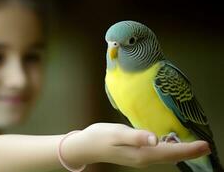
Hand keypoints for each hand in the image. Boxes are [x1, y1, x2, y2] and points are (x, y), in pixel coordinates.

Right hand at [62, 123, 210, 167]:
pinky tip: (171, 143)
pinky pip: (159, 154)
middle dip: (189, 152)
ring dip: (181, 152)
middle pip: (171, 156)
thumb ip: (136, 137)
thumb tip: (155, 139)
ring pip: (166, 156)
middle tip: (205, 145)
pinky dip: (170, 150)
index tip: (205, 145)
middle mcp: (144, 158)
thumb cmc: (100, 137)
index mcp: (142, 153)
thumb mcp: (116, 133)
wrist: (87, 146)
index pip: (170, 152)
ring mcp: (140, 158)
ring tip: (193, 145)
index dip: (188, 149)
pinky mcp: (137, 154)